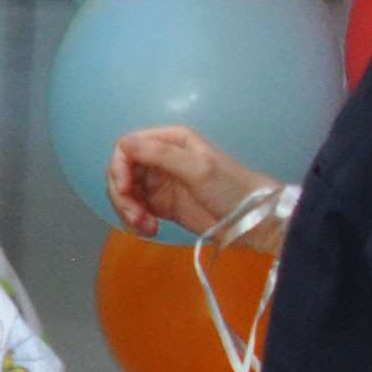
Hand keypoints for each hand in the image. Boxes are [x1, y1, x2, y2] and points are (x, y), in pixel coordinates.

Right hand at [105, 125, 274, 243]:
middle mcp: (160, 158)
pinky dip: (136, 220)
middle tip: (135, 216)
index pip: (127, 147)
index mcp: (170, 141)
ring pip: (125, 193)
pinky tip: (150, 230)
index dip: (120, 168)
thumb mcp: (197, 168)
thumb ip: (160, 154)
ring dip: (128, 210)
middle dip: (123, 195)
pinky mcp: (160, 205)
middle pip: (122, 172)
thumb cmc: (230, 188)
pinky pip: (135, 209)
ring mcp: (159, 182)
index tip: (127, 190)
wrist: (251, 220)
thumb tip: (123, 143)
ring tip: (145, 227)